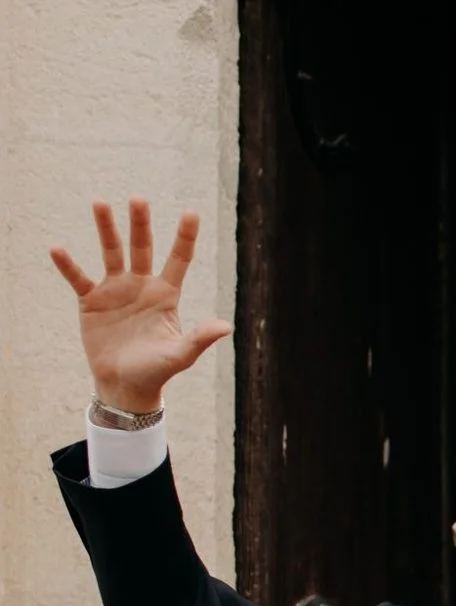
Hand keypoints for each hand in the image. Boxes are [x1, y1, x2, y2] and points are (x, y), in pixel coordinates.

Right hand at [50, 199, 232, 412]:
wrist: (126, 385)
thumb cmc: (157, 370)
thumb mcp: (180, 354)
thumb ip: (199, 338)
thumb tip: (226, 327)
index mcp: (166, 295)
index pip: (179, 260)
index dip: (185, 237)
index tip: (191, 212)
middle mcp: (141, 286)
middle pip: (142, 248)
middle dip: (140, 224)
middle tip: (138, 198)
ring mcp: (116, 291)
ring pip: (111, 253)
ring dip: (106, 229)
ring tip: (100, 203)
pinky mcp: (92, 302)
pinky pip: (78, 278)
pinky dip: (68, 265)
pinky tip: (57, 249)